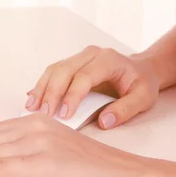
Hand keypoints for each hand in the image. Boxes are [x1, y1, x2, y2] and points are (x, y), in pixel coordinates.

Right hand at [25, 46, 159, 129]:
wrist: (141, 70)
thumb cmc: (141, 84)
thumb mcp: (143, 98)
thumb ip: (126, 110)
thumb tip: (104, 122)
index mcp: (108, 59)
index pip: (84, 76)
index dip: (71, 96)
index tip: (64, 116)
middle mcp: (91, 54)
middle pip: (64, 70)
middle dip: (51, 93)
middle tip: (44, 114)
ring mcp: (79, 57)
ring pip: (54, 69)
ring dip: (41, 89)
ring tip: (31, 109)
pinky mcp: (71, 64)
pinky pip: (52, 72)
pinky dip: (41, 86)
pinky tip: (32, 99)